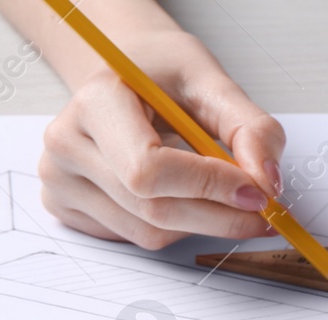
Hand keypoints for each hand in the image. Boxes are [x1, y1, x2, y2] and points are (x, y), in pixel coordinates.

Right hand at [38, 27, 284, 248]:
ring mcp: (60, 181)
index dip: (209, 188)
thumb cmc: (160, 73)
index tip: (257, 192)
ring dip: (199, 222)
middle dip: (219, 216)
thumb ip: (249, 128)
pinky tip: (175, 192)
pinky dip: (173, 225)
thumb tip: (267, 181)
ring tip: (212, 187)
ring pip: (149, 234)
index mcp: (95, 102)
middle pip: (153, 210)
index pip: (150, 169)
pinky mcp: (67, 208)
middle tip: (262, 209)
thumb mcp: (210, 80)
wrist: (122, 76)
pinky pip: (136, 238)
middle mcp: (67, 144)